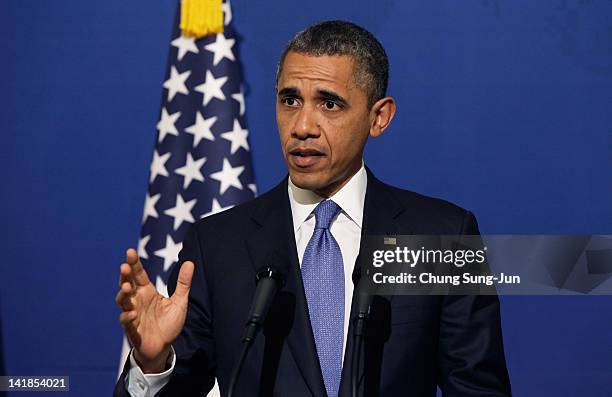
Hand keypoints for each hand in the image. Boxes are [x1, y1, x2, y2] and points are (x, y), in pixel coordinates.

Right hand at [116, 248, 193, 372]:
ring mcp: (133, 313)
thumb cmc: (169, 324)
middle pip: (127, 284)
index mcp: (147, 292)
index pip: (139, 274)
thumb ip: (183, 283)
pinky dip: (127, 316)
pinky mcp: (132, 328)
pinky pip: (126, 320)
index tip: (130, 251)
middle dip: (125, 275)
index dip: (134, 263)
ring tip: (128, 287)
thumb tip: (190, 262)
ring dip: (123, 293)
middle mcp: (137, 300)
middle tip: (124, 266)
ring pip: (123, 300)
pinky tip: (133, 312)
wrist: (163, 347)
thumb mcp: (179, 302)